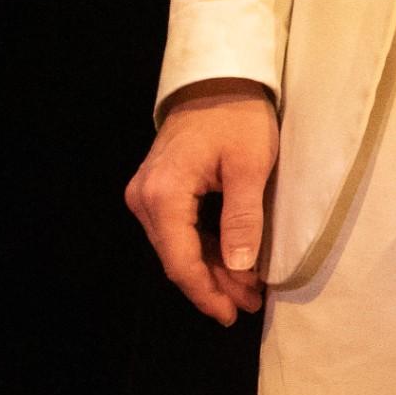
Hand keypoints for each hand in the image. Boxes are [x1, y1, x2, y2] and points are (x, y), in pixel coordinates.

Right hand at [124, 82, 277, 324]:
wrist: (219, 80)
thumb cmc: (238, 118)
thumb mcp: (250, 167)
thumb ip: (242, 219)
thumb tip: (238, 268)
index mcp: (163, 194)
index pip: (180, 260)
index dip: (206, 292)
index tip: (232, 314)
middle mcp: (145, 198)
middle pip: (176, 258)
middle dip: (214, 285)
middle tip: (250, 305)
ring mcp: (148, 194)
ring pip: (177, 247)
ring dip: (211, 270)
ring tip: (247, 291)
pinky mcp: (159, 190)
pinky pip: (179, 230)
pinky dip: (205, 249)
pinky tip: (232, 263)